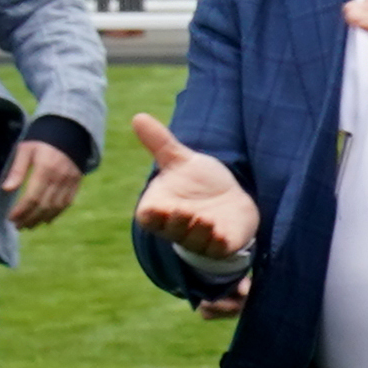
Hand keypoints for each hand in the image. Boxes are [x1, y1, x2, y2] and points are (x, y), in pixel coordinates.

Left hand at [2, 137, 85, 228]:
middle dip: (30, 218)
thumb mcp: (25, 150)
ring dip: (42, 219)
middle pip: (44, 206)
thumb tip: (7, 189)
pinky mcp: (76, 183)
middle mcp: (59, 178)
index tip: (11, 218)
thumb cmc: (42, 141)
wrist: (69, 132)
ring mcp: (70, 181)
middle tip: (18, 226)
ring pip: (56, 207)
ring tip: (30, 225)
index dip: (21, 210)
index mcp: (45, 169)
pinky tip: (46, 220)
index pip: (32, 197)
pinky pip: (67, 203)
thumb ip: (17, 170)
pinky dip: (56, 214)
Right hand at [126, 113, 261, 265]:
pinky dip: (218, 245)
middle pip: (171, 232)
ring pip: (195, 243)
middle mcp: (178, 227)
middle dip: (178, 224)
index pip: (149, 218)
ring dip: (199, 233)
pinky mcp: (223, 245)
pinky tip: (221, 235)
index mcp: (162, 208)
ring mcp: (200, 238)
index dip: (152, 216)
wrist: (229, 198)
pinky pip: (217, 251)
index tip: (158, 208)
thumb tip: (138, 116)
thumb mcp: (181, 160)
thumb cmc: (199, 181)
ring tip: (205, 220)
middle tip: (184, 211)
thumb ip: (160, 143)